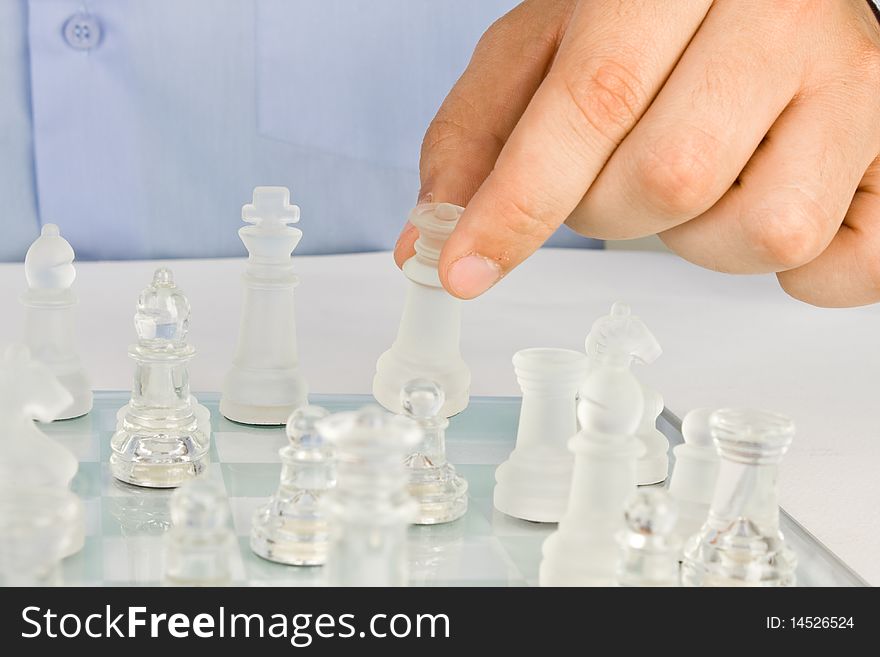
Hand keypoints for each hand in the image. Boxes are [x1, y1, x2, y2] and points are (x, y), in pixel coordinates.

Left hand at [393, 0, 879, 306]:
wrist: (758, 0)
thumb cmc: (643, 27)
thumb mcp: (539, 55)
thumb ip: (475, 140)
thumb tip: (426, 243)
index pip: (591, 101)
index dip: (518, 203)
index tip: (464, 271)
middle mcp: (783, 13)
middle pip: (667, 180)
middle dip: (610, 214)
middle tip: (614, 177)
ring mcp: (861, 82)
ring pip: (755, 232)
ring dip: (697, 240)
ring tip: (701, 178)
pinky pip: (840, 269)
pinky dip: (790, 270)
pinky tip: (767, 201)